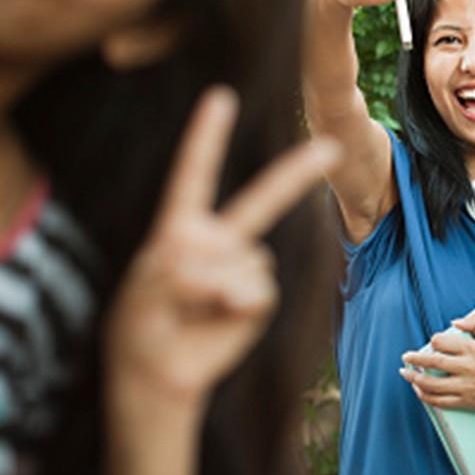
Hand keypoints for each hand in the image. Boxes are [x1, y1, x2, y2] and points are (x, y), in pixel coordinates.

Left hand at [105, 88, 337, 409]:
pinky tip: (218, 317)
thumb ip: (184, 271)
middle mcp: (218, 241)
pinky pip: (258, 290)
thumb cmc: (142, 326)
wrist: (159, 376)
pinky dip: (238, 303)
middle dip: (297, 174)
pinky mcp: (257, 301)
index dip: (208, 137)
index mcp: (181, 228)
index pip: (194, 176)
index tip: (221, 98)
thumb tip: (233, 281)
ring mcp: (242, 270)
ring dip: (216, 286)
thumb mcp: (147, 289)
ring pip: (248, 260)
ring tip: (192, 311)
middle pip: (261, 200)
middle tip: (332, 148)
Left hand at [400, 314, 474, 411]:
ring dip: (415, 379)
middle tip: (406, 357)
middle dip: (415, 359)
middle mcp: (466, 368)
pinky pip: (438, 400)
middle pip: (434, 362)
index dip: (434, 341)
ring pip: (432, 384)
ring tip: (406, 373)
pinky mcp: (462, 401)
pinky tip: (418, 389)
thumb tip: (455, 322)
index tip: (432, 343)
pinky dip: (424, 395)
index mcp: (471, 350)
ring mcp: (463, 386)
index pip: (443, 343)